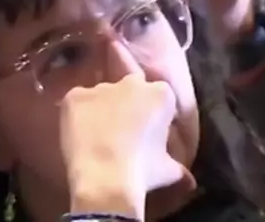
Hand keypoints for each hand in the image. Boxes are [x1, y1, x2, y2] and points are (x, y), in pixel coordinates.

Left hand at [60, 75, 194, 219]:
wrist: (106, 180)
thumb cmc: (143, 172)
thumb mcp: (168, 170)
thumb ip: (178, 167)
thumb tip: (189, 181)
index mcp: (161, 94)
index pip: (159, 96)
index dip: (152, 114)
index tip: (147, 132)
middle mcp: (132, 83)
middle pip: (130, 88)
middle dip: (128, 105)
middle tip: (123, 132)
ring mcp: (102, 87)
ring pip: (102, 96)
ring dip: (102, 111)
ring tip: (98, 139)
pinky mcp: (75, 96)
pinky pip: (77, 102)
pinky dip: (77, 116)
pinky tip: (79, 137)